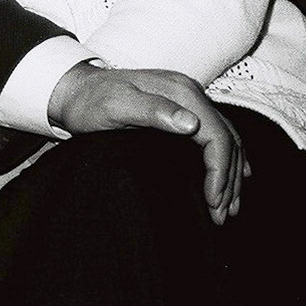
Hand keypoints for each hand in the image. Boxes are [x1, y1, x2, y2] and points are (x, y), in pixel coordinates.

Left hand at [47, 63, 246, 222]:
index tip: (213, 201)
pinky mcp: (180, 110)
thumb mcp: (115, 106)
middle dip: (228, 179)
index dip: (220, 171)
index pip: (216, 135)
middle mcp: (188, 94)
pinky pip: (214, 136)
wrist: (73, 90)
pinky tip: (232, 176)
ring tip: (227, 207)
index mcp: (180, 92)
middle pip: (226, 139)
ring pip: (224, 139)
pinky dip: (225, 160)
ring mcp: (186, 101)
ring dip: (230, 174)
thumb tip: (191, 124)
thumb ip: (151, 111)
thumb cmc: (89, 101)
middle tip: (221, 214)